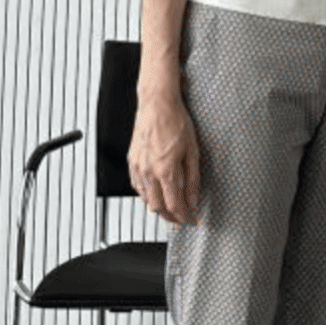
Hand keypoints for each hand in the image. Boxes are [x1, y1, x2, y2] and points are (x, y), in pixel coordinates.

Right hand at [129, 89, 201, 225]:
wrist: (157, 104)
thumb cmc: (175, 121)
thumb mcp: (193, 150)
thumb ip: (193, 179)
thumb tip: (194, 199)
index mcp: (166, 170)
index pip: (175, 205)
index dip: (184, 217)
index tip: (191, 220)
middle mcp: (149, 172)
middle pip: (158, 208)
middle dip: (171, 217)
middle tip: (182, 217)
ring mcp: (138, 168)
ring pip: (146, 200)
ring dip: (159, 208)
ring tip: (171, 207)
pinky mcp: (132, 163)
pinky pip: (137, 188)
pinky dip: (147, 196)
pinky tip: (155, 193)